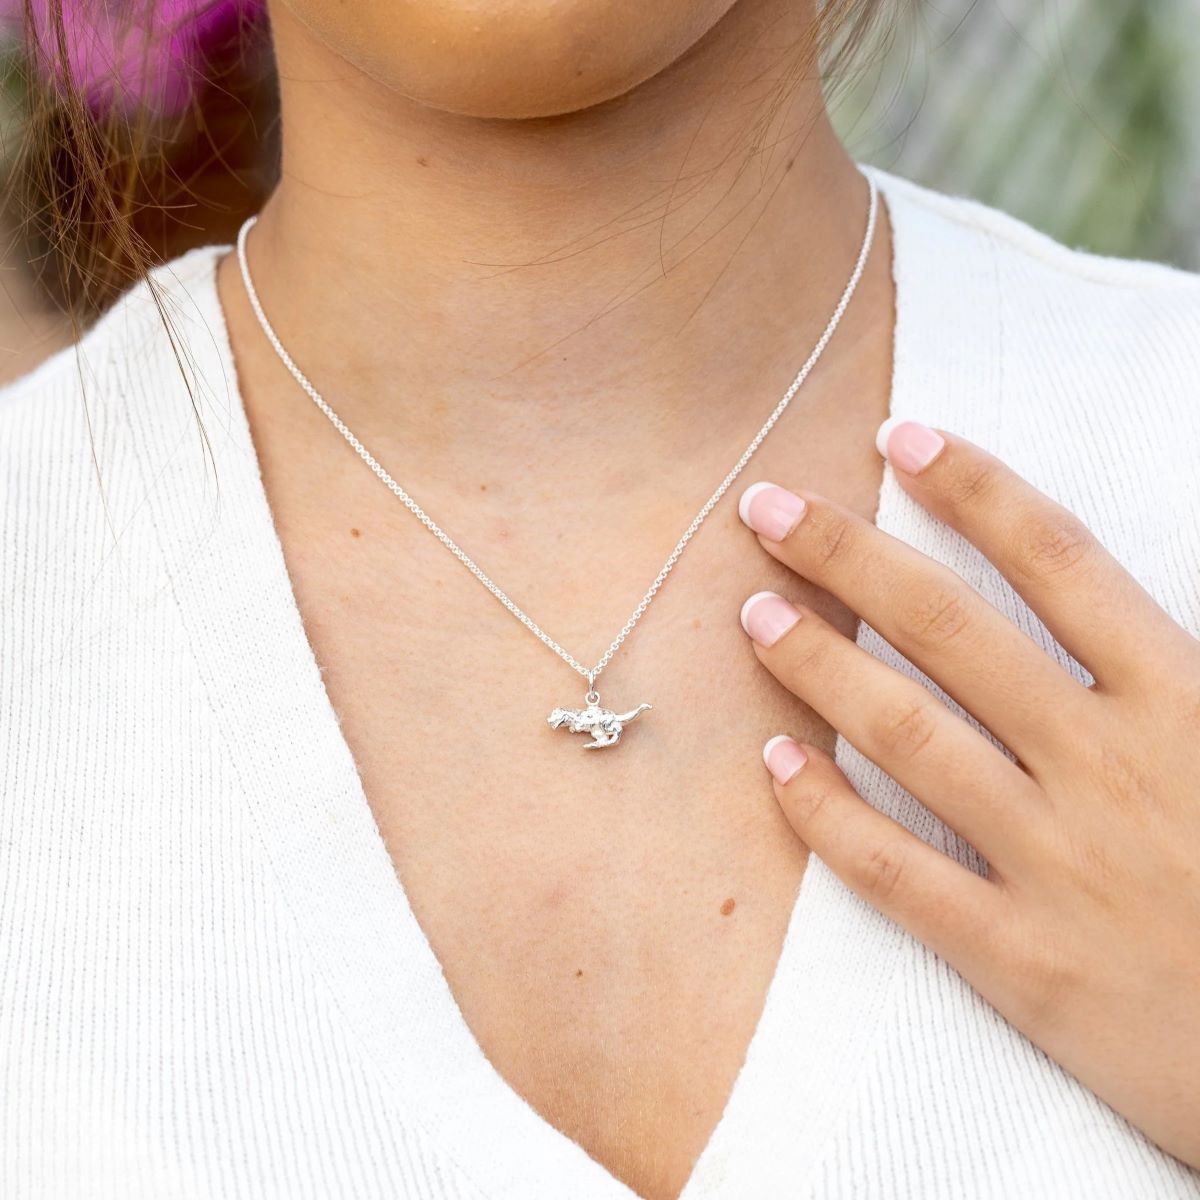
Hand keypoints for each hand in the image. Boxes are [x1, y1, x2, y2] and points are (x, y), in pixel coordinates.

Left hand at [736, 420, 1199, 1167]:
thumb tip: (1100, 595)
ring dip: (819, 666)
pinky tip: (775, 762)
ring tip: (753, 613)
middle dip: (850, 555)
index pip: (1057, 561)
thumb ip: (1181, 666)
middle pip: (951, 630)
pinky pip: (897, 874)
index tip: (900, 437)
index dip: (972, 488)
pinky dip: (827, 815)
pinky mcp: (1020, 960)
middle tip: (767, 506)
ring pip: (908, 736)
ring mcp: (1057, 864)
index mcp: (1184, 703)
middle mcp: (1108, 767)